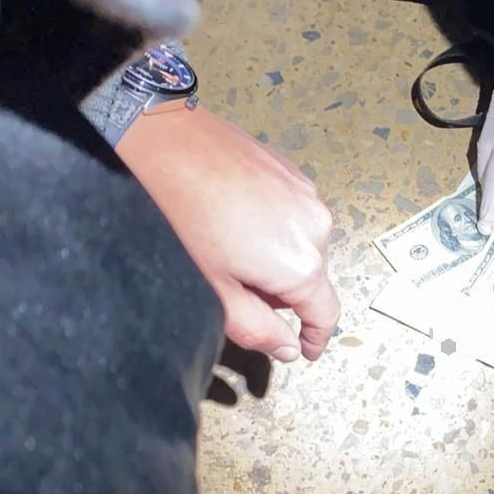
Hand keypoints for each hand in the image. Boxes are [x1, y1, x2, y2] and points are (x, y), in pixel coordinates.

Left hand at [118, 105, 339, 361]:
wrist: (166, 143)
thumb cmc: (181, 217)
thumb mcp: (215, 290)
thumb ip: (257, 328)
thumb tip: (288, 347)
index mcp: (301, 266)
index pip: (326, 314)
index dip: (316, 338)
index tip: (305, 349)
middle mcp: (316, 229)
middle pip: (310, 277)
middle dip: (280, 291)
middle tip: (236, 287)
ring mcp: (307, 195)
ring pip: (301, 244)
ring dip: (276, 255)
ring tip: (229, 245)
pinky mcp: (292, 172)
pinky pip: (292, 213)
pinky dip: (272, 225)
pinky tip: (233, 217)